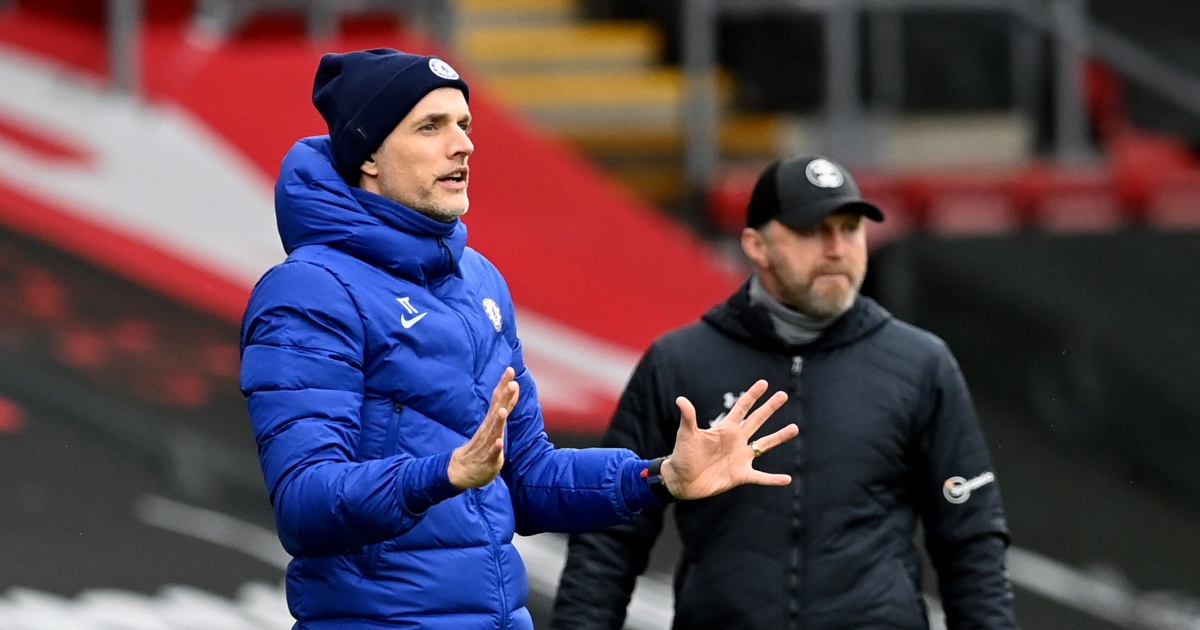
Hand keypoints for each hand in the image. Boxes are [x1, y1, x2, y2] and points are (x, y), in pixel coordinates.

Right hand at [448, 367, 518, 488]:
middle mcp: (488, 430)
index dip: (504, 386)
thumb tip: (514, 386)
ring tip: (503, 411)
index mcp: (490, 421)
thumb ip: (505, 405)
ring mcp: (487, 445)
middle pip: (496, 411)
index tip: (510, 370)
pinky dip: (495, 448)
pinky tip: (499, 442)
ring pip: (493, 431)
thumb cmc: (482, 446)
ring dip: (498, 422)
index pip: (497, 400)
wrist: (461, 471)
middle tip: (512, 384)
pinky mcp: (488, 461)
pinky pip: (492, 454)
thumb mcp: (495, 423)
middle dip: (504, 398)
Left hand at [659, 380, 797, 499]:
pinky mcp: (741, 475)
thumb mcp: (686, 435)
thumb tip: (681, 399)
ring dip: (779, 437)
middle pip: (756, 420)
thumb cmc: (682, 456)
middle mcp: (736, 440)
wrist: (682, 481)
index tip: (764, 383)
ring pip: (764, 445)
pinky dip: (773, 479)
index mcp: (725, 429)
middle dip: (769, 408)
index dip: (752, 395)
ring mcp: (740, 458)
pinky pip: (761, 477)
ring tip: (795, 428)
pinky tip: (787, 479)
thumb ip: (688, 418)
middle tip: (783, 395)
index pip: (741, 408)